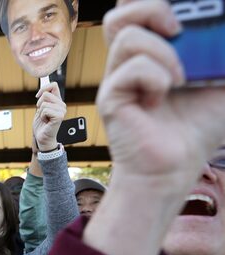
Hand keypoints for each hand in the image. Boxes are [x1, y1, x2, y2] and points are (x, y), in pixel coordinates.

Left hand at [33, 82, 65, 151]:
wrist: (42, 137)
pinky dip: (42, 116)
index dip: (44, 88)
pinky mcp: (60, 116)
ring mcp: (62, 110)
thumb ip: (43, 100)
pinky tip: (46, 121)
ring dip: (40, 112)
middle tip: (42, 113)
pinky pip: (45, 110)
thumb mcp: (40, 109)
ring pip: (44, 103)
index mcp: (58, 101)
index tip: (38, 96)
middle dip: (39, 104)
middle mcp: (61, 104)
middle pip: (46, 94)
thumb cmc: (41, 125)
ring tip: (45, 118)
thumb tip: (41, 91)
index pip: (54, 85)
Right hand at [98, 0, 224, 187]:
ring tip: (179, 77)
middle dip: (151, 9)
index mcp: (151, 52)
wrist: (176, 167)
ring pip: (126, 36)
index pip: (136, 11)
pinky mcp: (111, 98)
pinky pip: (132, 69)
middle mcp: (129, 63)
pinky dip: (156, 79)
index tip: (180, 15)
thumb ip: (221, 50)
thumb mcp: (222, 79)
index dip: (147, 3)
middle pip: (119, 14)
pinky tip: (160, 98)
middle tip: (178, 30)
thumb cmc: (197, 127)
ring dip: (161, 52)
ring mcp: (116, 79)